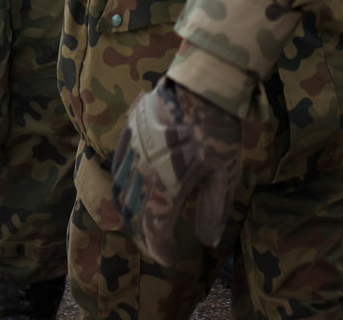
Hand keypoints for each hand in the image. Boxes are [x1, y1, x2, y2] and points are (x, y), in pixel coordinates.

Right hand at [111, 78, 240, 263]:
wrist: (203, 85)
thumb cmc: (218, 131)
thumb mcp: (224, 174)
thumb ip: (213, 209)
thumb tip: (207, 241)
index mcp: (167, 186)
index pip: (155, 230)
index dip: (160, 249)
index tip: (169, 257)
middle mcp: (143, 173)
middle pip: (134, 216)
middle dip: (143, 236)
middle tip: (155, 246)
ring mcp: (132, 152)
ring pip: (121, 194)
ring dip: (129, 216)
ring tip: (142, 225)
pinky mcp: (129, 135)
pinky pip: (118, 169)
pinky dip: (122, 188)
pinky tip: (131, 193)